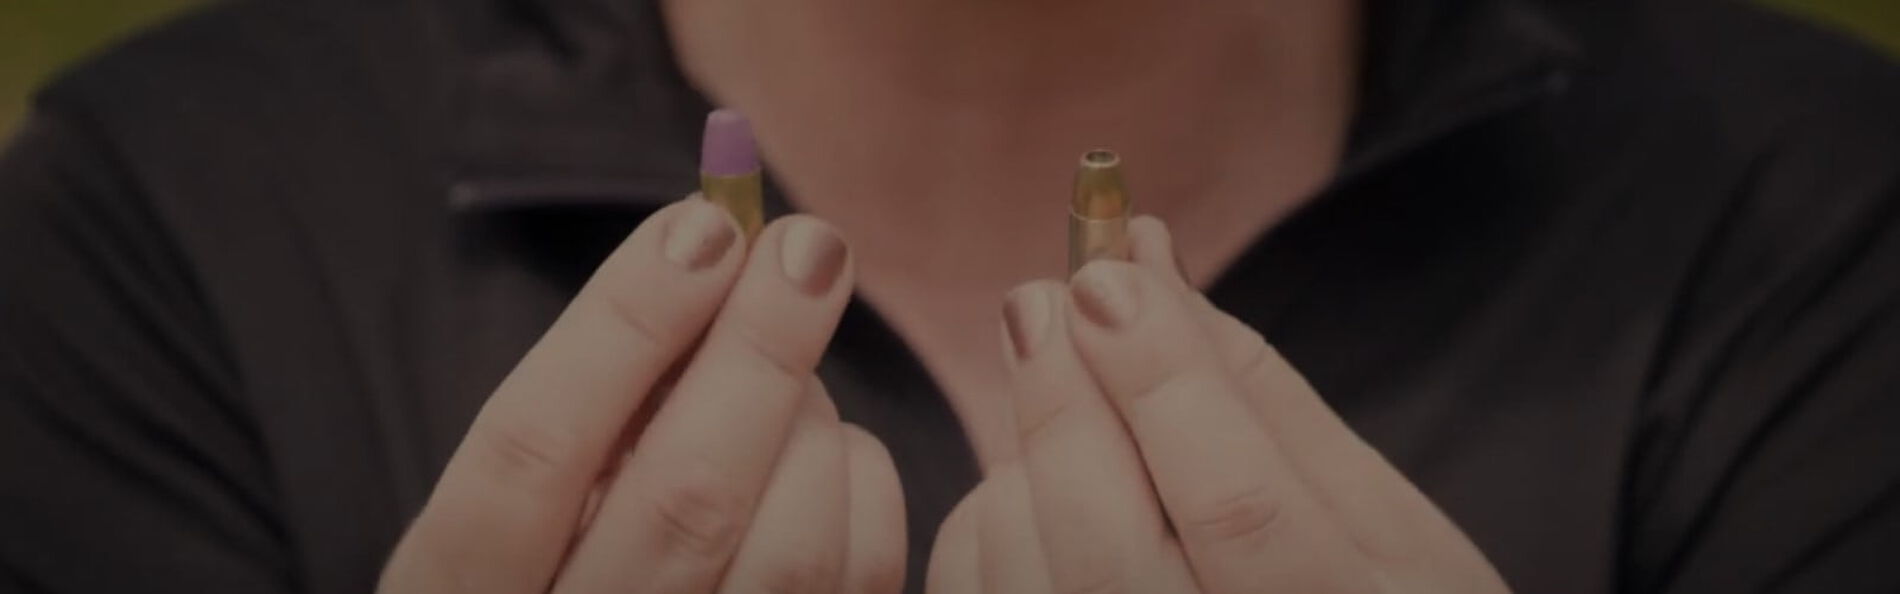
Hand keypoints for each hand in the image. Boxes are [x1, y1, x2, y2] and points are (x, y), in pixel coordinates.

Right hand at [379, 198, 905, 593]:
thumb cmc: (542, 565)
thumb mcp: (511, 499)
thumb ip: (584, 402)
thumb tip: (709, 246)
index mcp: (457, 590)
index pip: (531, 449)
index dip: (622, 326)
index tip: (701, 223)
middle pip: (687, 499)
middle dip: (760, 352)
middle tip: (809, 244)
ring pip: (788, 548)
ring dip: (809, 423)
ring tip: (794, 363)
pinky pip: (856, 578)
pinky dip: (859, 489)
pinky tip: (829, 447)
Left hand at [928, 217, 1507, 593]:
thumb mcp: (1379, 513)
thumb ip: (1261, 390)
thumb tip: (1142, 256)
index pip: (1239, 508)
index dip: (1165, 385)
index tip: (1105, 278)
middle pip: (1110, 554)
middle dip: (1063, 409)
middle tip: (1037, 298)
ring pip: (1031, 572)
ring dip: (1029, 459)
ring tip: (1070, 400)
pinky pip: (980, 587)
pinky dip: (991, 519)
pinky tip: (1040, 484)